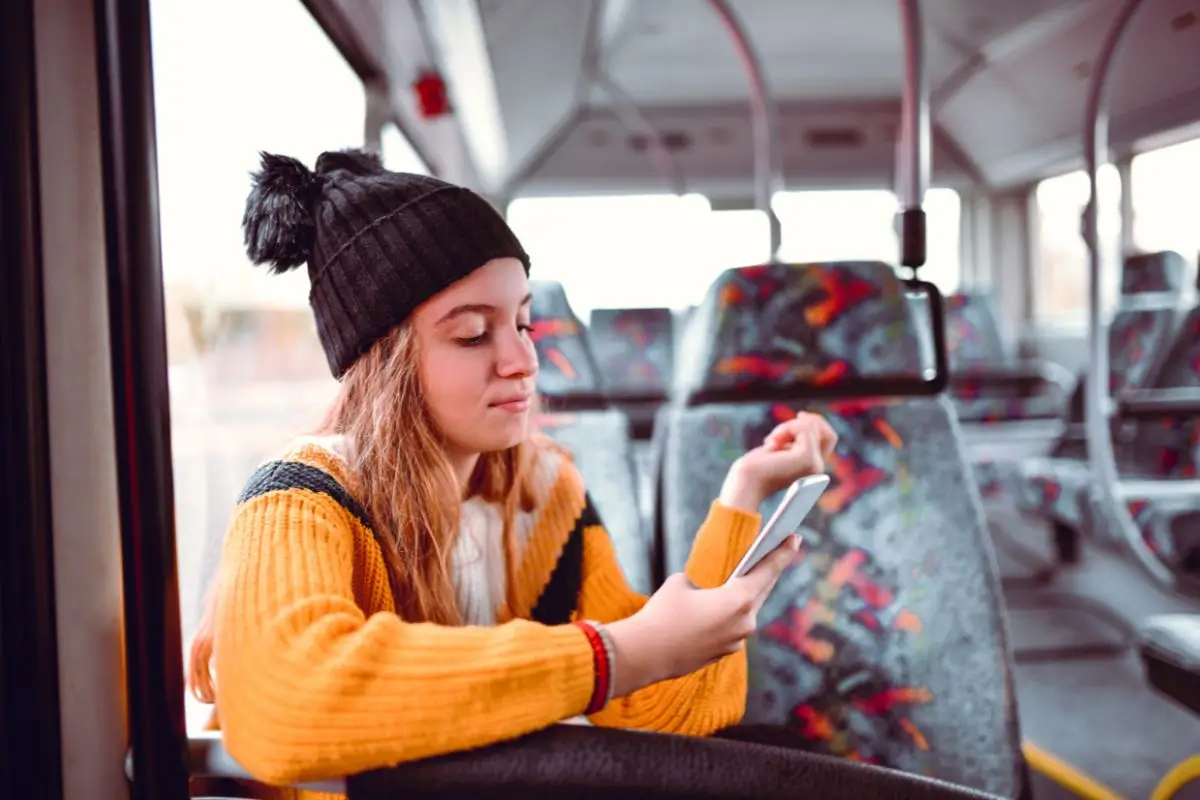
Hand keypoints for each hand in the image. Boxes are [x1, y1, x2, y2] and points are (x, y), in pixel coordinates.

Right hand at [605, 535, 799, 696]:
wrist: (645, 654)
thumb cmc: (662, 614)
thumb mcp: (681, 583)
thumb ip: (702, 582)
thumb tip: (706, 591)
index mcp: (739, 600)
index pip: (767, 571)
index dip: (782, 553)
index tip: (795, 539)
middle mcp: (744, 622)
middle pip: (761, 591)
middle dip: (767, 572)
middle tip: (775, 553)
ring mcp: (736, 641)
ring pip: (746, 611)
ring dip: (746, 596)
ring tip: (747, 578)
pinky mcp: (724, 653)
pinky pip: (732, 627)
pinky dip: (730, 615)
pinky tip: (722, 607)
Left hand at [719, 412, 837, 511]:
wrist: (746, 484)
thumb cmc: (755, 468)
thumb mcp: (778, 447)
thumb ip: (794, 439)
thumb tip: (804, 417)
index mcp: (813, 467)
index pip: (829, 437)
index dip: (816, 423)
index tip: (800, 416)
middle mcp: (818, 467)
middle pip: (824, 429)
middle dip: (799, 423)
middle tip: (776, 436)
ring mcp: (815, 464)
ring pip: (810, 426)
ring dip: (787, 426)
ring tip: (770, 442)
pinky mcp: (807, 458)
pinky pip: (803, 428)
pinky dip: (785, 429)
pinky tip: (771, 444)